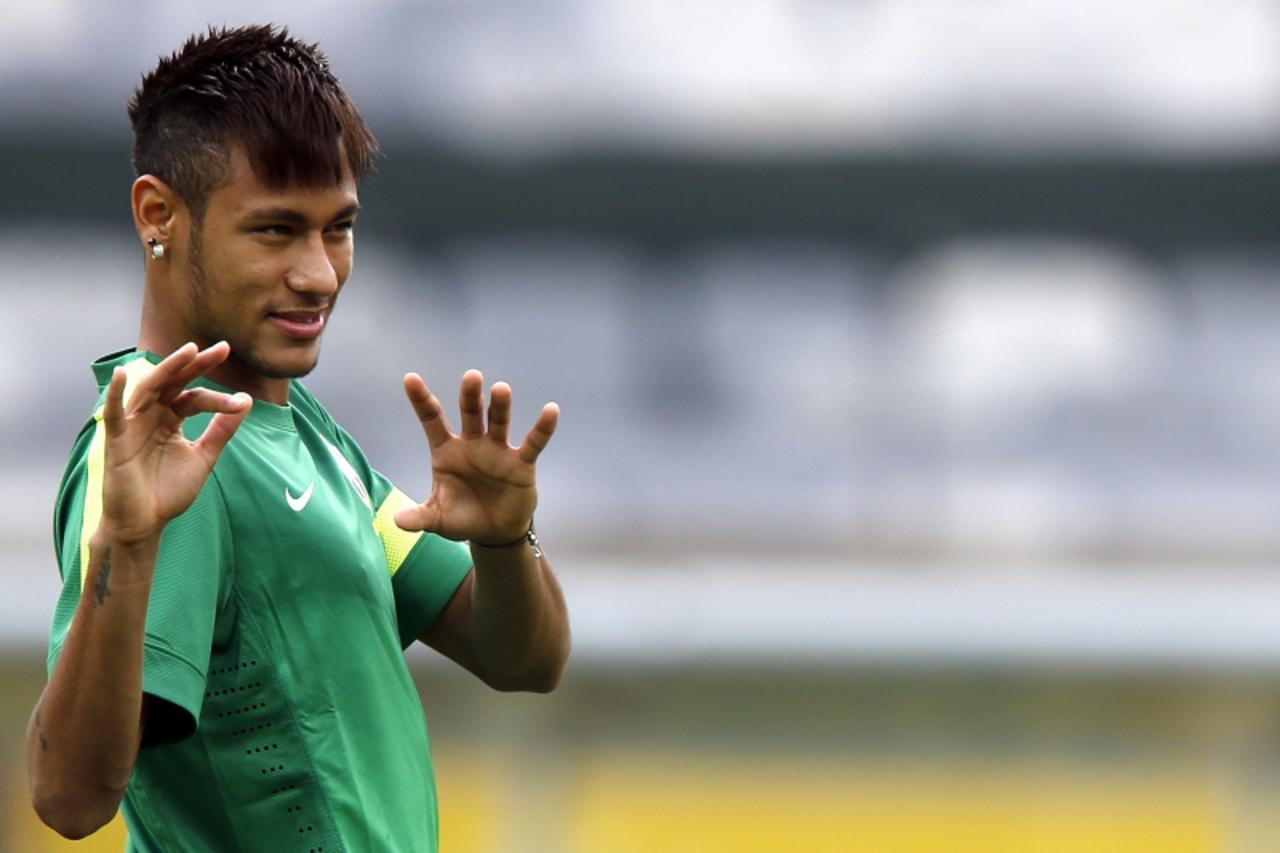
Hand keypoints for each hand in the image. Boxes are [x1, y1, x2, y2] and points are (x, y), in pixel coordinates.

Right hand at [99, 342, 250, 544]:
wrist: (145, 524)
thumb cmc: (169, 492)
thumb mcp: (203, 457)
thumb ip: (221, 431)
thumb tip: (246, 401)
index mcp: (172, 419)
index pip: (195, 398)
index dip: (220, 398)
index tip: (244, 400)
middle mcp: (152, 415)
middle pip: (174, 383)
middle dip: (196, 365)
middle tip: (222, 348)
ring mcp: (133, 425)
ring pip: (150, 389)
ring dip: (168, 369)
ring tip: (189, 351)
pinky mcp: (116, 440)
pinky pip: (113, 413)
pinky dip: (115, 393)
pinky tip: (122, 374)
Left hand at [394, 370, 557, 544]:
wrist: (494, 532)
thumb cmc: (462, 518)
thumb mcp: (438, 519)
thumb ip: (420, 517)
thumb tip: (397, 521)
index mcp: (446, 451)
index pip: (432, 419)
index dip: (421, 400)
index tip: (410, 378)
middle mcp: (472, 444)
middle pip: (470, 413)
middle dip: (470, 395)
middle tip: (472, 377)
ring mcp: (497, 450)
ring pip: (499, 422)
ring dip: (500, 406)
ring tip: (501, 389)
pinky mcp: (521, 463)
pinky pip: (533, 442)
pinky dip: (543, 428)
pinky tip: (551, 410)